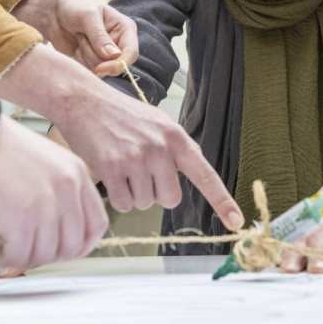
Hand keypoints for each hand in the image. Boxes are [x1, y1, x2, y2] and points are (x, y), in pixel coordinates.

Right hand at [0, 114, 107, 274]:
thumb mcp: (45, 162)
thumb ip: (59, 192)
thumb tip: (57, 232)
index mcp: (77, 173)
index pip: (97, 224)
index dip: (81, 245)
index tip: (61, 251)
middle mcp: (68, 188)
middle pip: (73, 246)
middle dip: (48, 256)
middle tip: (25, 249)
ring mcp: (47, 203)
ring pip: (46, 255)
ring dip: (23, 259)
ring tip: (2, 245)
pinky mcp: (22, 217)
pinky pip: (20, 257)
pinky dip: (4, 258)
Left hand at [15, 0, 138, 74]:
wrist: (53, 13)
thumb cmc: (74, 7)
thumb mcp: (88, 16)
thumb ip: (100, 36)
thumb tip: (114, 56)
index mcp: (125, 28)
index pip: (131, 53)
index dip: (118, 64)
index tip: (100, 68)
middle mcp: (119, 43)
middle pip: (115, 65)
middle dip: (95, 55)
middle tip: (82, 36)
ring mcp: (106, 55)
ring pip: (101, 70)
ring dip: (85, 56)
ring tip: (80, 37)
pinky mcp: (93, 62)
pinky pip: (90, 72)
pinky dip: (80, 61)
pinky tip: (76, 47)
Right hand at [57, 83, 243, 227]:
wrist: (86, 101)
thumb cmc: (122, 114)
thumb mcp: (158, 122)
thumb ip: (176, 148)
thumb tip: (192, 175)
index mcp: (176, 137)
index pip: (205, 175)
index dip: (222, 201)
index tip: (236, 222)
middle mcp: (159, 148)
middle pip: (170, 200)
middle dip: (156, 192)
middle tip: (141, 170)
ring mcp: (136, 159)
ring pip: (144, 204)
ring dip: (134, 192)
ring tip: (123, 164)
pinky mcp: (112, 169)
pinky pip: (124, 204)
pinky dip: (118, 196)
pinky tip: (111, 173)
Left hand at [280, 206, 322, 274]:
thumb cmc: (319, 239)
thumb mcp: (304, 243)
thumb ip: (292, 259)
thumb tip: (276, 271)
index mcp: (305, 238)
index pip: (295, 247)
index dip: (291, 258)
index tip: (288, 269)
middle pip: (318, 245)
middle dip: (317, 259)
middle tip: (316, 270)